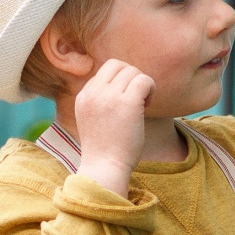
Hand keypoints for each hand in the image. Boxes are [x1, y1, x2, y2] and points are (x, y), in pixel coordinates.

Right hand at [70, 59, 155, 197]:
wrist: (105, 169)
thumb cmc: (105, 151)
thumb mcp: (94, 121)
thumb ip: (101, 102)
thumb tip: (123, 84)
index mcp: (83, 96)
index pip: (104, 73)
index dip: (119, 84)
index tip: (124, 105)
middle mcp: (93, 93)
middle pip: (117, 65)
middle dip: (131, 78)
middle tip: (136, 101)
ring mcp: (109, 97)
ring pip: (132, 71)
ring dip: (142, 86)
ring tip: (142, 107)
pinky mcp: (127, 103)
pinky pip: (144, 80)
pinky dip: (151, 89)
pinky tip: (148, 106)